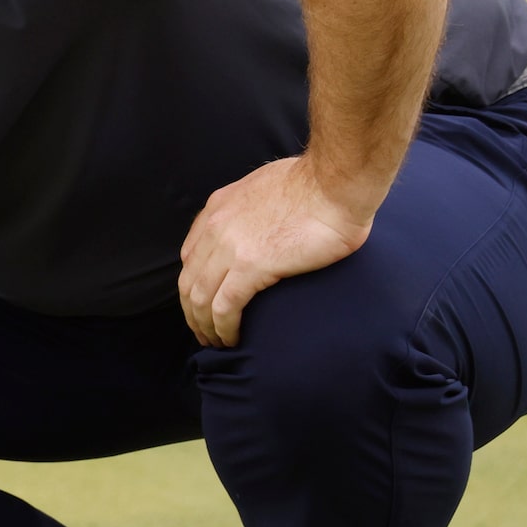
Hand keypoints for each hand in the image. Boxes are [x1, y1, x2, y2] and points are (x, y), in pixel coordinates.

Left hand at [177, 155, 381, 347]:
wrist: (337, 182)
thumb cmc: (319, 183)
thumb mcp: (268, 186)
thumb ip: (253, 206)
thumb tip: (261, 220)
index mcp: (218, 207)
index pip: (190, 254)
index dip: (193, 283)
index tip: (202, 302)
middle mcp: (215, 227)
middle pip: (189, 281)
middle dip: (192, 312)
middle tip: (203, 332)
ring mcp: (230, 247)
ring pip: (201, 298)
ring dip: (205, 326)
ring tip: (217, 343)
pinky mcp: (250, 266)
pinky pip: (225, 307)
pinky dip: (224, 328)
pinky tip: (232, 339)